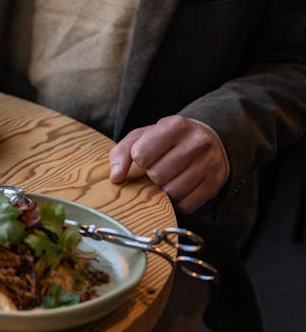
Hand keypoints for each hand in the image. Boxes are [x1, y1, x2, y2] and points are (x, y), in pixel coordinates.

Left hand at [109, 115, 227, 213]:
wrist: (209, 139)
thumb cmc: (167, 139)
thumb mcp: (142, 136)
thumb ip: (122, 152)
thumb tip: (116, 178)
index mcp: (175, 125)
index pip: (141, 155)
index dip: (139, 160)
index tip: (147, 155)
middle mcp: (197, 142)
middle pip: (157, 176)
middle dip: (153, 175)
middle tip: (161, 166)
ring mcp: (210, 163)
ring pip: (172, 192)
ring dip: (165, 189)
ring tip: (171, 176)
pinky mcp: (215, 183)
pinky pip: (187, 205)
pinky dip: (179, 201)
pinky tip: (182, 186)